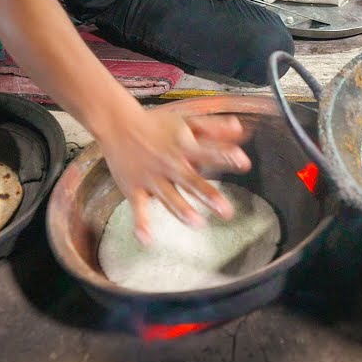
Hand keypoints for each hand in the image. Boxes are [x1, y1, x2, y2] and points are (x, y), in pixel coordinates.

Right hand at [98, 104, 251, 244]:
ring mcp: (151, 177)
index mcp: (183, 146)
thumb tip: (240, 129)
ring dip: (182, 209)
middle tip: (226, 210)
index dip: (225, 156)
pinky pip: (138, 209)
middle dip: (208, 194)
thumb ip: (213, 127)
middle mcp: (169, 163)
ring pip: (168, 196)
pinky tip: (146, 240)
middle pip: (191, 180)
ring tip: (196, 222)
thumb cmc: (155, 125)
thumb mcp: (184, 121)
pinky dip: (141, 224)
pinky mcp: (134, 189)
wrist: (118, 124)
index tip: (243, 163)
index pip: (208, 151)